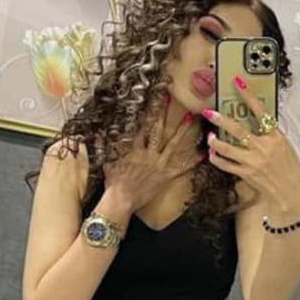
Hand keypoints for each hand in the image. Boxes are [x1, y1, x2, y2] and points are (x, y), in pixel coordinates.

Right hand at [100, 97, 204, 212]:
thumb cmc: (113, 183)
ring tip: (191, 118)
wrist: (121, 200)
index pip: (140, 126)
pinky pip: (180, 169)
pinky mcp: (165, 177)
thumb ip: (103, 147)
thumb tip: (96, 134)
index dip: (146, 112)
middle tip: (171, 99)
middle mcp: (148, 153)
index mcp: (134, 149)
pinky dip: (191, 162)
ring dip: (181, 131)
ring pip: (172, 145)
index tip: (151, 99)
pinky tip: (203, 154)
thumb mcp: (106, 162)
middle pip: (157, 130)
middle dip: (163, 114)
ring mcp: (158, 165)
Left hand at [203, 79, 299, 211]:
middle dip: (221, 120)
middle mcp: (263, 147)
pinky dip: (217, 159)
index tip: (237, 83)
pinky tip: (213, 154)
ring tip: (210, 136)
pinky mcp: (245, 174)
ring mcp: (252, 161)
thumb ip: (269, 134)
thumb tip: (255, 120)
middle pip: (238, 130)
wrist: (288, 191)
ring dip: (215, 142)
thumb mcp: (284, 145)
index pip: (260, 111)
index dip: (248, 96)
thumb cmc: (288, 167)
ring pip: (227, 148)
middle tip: (209, 112)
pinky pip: (226, 164)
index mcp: (275, 137)